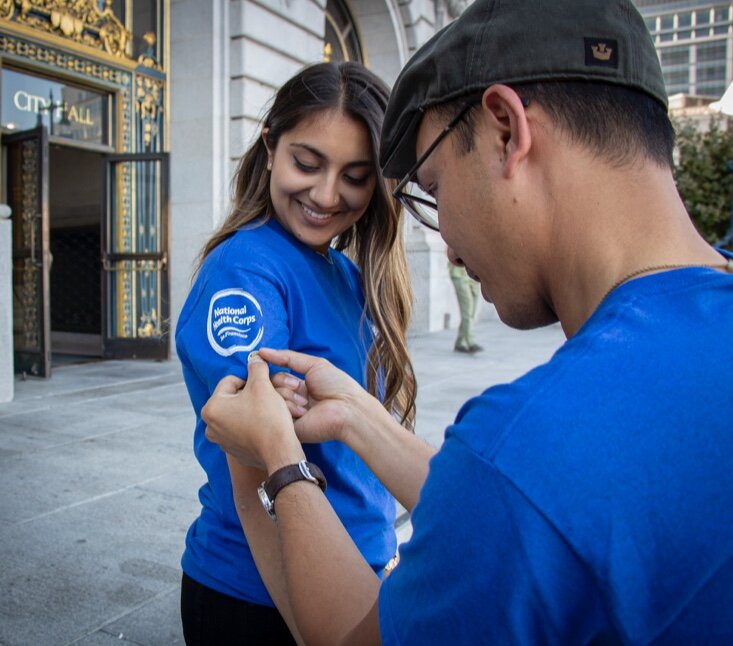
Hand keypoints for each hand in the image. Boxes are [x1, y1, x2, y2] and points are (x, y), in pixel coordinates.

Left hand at [203, 356, 304, 470]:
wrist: (279, 451)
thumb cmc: (267, 417)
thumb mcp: (262, 385)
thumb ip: (256, 367)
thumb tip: (254, 358)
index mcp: (211, 408)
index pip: (231, 381)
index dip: (250, 380)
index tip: (263, 386)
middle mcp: (210, 426)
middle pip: (233, 399)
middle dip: (250, 395)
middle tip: (267, 397)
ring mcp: (221, 441)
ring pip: (238, 415)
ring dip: (252, 409)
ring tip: (267, 410)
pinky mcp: (234, 452)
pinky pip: (242, 431)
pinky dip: (252, 426)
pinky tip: (265, 426)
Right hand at [259, 347, 372, 444]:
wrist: (347, 408)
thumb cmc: (337, 385)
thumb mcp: (314, 364)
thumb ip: (288, 357)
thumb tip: (261, 351)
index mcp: (298, 387)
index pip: (274, 376)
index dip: (270, 369)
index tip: (262, 362)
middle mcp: (291, 400)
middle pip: (269, 386)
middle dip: (282, 381)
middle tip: (298, 386)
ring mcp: (289, 415)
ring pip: (270, 398)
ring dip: (288, 395)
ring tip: (306, 402)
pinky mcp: (288, 429)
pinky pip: (275, 414)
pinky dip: (288, 408)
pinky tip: (304, 412)